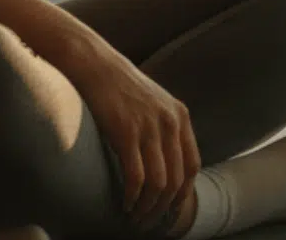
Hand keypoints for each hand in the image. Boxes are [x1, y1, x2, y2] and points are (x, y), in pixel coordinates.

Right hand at [70, 47, 200, 231]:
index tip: (171, 210)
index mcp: (179, 116)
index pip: (192, 165)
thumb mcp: (153, 102)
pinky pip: (136, 176)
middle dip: (164, 208)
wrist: (93, 62)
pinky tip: (125, 204)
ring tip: (136, 218)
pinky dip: (133, 197)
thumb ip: (164, 127)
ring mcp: (149, 126)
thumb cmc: (117, 85)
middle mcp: (170, 122)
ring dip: (148, 208)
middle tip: (149, 223)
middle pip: (177, 179)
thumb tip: (165, 161)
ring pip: (159, 183)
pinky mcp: (125, 131)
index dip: (184, 193)